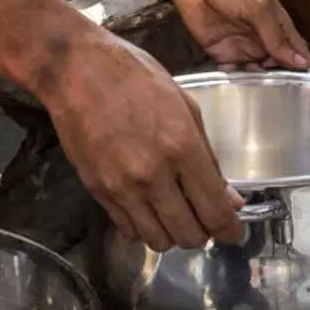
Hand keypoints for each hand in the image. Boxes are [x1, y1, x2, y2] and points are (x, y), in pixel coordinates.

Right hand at [43, 34, 243, 250]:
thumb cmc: (135, 77)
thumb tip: (230, 199)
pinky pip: (129, 229)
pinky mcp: (98, 190)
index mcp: (182, 148)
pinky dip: (145, 228)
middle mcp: (153, 175)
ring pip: (158, 240)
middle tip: (205, 223)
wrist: (76, 69)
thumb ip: (209, 159)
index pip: (215, 211)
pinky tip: (149, 211)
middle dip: (203, 235)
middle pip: (188, 234)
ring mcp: (122, 187)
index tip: (233, 233)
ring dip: (173, 235)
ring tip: (176, 218)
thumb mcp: (186, 108)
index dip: (230, 230)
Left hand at [157, 0, 309, 69]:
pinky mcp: (221, 51)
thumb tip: (301, 63)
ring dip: (257, 78)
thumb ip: (277, 38)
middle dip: (279, 75)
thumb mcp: (259, 8)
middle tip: (277, 81)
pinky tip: (235, 72)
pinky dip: (236, 76)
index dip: (303, 64)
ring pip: (257, 71)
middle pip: (277, 64)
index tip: (308, 82)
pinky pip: (233, 71)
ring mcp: (242, 44)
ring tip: (255, 75)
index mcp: (276, 21)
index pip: (296, 48)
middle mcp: (262, 35)